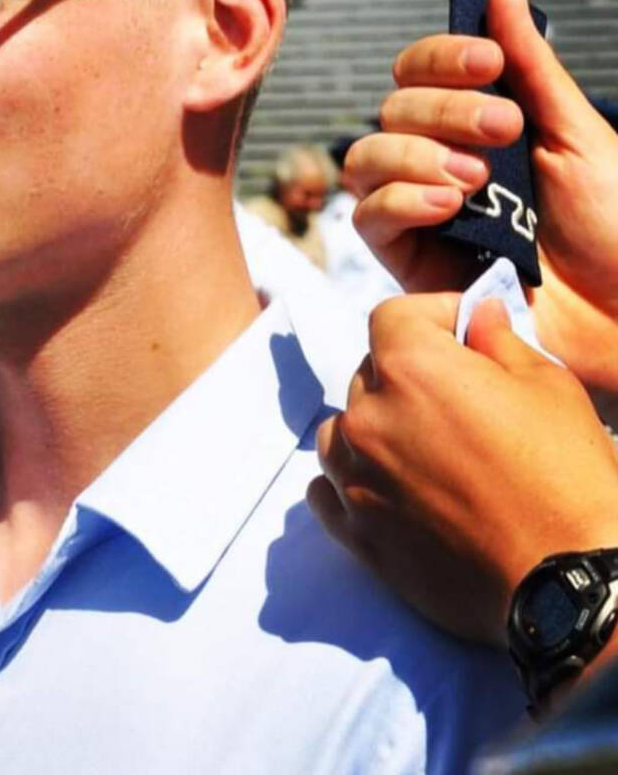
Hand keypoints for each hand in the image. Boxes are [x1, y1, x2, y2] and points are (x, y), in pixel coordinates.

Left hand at [308, 294, 617, 645]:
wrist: (570, 583)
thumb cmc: (567, 479)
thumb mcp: (549, 388)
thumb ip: (499, 341)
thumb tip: (476, 314)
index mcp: (410, 369)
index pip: (392, 316)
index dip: (429, 317)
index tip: (462, 335)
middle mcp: (368, 416)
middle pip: (369, 372)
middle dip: (409, 375)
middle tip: (458, 402)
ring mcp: (354, 476)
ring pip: (343, 428)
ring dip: (374, 427)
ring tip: (423, 448)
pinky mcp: (355, 532)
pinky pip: (328, 489)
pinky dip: (351, 479)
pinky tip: (388, 487)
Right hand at [346, 0, 617, 400]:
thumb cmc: (614, 226)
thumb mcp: (579, 136)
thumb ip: (532, 68)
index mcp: (474, 122)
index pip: (420, 69)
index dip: (443, 57)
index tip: (491, 63)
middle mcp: (437, 157)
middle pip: (392, 108)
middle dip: (444, 112)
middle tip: (504, 132)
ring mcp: (417, 207)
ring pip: (367, 156)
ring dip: (416, 155)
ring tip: (476, 179)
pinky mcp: (406, 258)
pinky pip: (368, 215)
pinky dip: (401, 200)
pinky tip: (449, 206)